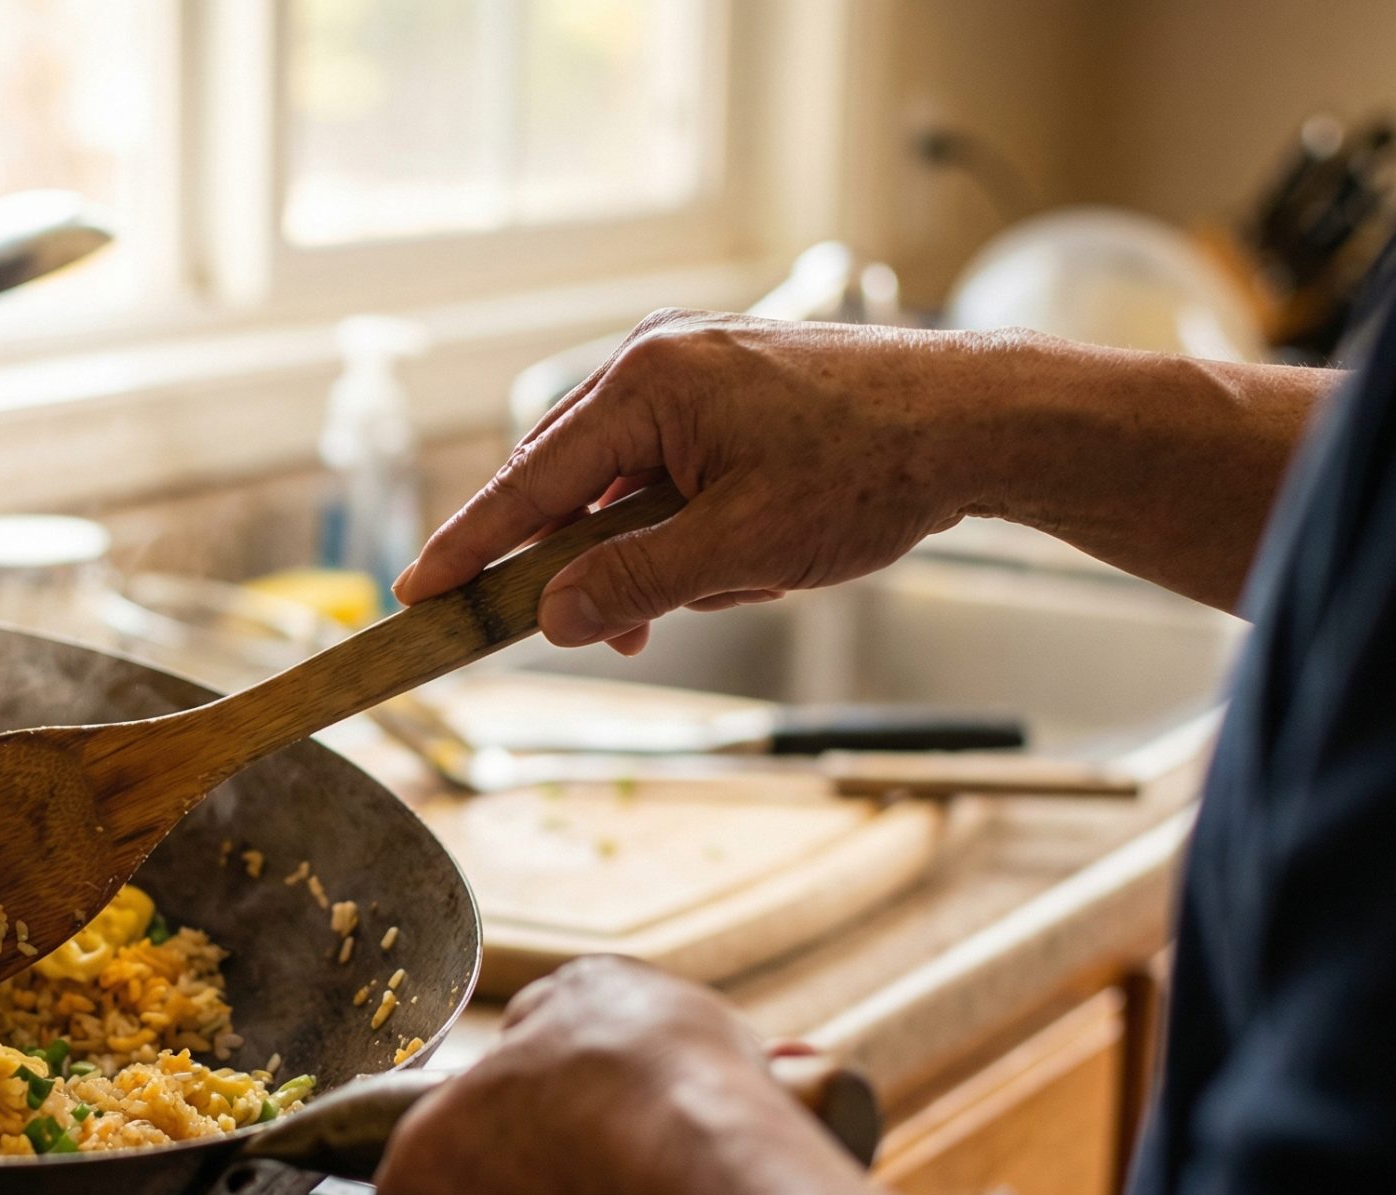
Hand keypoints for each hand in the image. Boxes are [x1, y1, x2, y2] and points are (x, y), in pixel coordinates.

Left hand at [368, 957, 870, 1194]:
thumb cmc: (649, 1098)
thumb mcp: (586, 992)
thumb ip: (540, 1020)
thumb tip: (541, 1034)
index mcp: (421, 1173)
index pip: (406, 1179)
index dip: (462, 1135)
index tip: (509, 1109)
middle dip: (538, 1174)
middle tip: (595, 1122)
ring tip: (659, 1159)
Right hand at [395, 311, 986, 652]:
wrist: (978, 420)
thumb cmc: (872, 469)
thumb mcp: (743, 548)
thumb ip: (634, 583)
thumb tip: (552, 619)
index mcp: (647, 383)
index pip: (529, 481)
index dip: (470, 545)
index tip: (418, 592)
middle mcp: (659, 362)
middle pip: (568, 479)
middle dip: (583, 563)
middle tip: (588, 631)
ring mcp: (696, 369)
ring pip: (625, 482)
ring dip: (650, 551)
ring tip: (717, 592)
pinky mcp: (730, 388)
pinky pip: (671, 468)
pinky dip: (685, 524)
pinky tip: (740, 564)